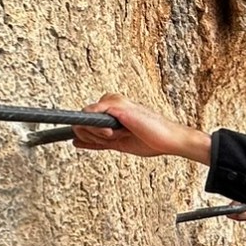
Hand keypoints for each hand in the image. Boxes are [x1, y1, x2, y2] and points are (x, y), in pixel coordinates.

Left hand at [72, 94, 210, 163]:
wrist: (169, 141)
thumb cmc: (150, 141)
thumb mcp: (118, 144)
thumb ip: (97, 141)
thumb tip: (76, 141)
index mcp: (114, 109)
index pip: (87, 119)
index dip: (86, 134)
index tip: (85, 143)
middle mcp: (112, 102)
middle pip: (82, 118)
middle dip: (91, 135)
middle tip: (112, 139)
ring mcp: (114, 101)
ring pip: (85, 117)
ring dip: (97, 133)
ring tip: (117, 135)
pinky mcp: (117, 105)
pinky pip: (91, 114)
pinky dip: (98, 127)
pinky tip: (111, 132)